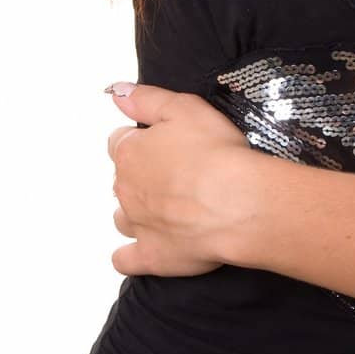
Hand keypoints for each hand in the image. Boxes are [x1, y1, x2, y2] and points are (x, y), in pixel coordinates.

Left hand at [106, 81, 256, 276]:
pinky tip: (141, 248)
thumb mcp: (184, 107)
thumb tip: (117, 94)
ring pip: (122, 216)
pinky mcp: (152, 256)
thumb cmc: (215, 151)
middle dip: (141, 174)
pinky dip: (129, 254)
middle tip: (175, 172)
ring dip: (136, 211)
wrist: (237, 201)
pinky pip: (125, 259)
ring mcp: (137, 226)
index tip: (163, 141)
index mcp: (130, 153)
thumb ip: (146, 100)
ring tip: (165, 207)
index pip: (119, 142)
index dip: (141, 140)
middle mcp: (126, 189)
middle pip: (122, 179)